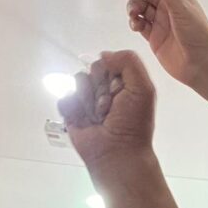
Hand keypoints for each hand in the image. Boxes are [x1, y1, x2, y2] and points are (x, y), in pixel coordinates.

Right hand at [59, 51, 155, 170]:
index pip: (108, 61)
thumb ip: (129, 62)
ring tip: (99, 117)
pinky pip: (64, 98)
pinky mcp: (71, 112)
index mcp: (122, 81)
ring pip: (77, 82)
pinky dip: (73, 109)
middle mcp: (103, 88)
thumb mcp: (143, 88)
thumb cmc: (133, 125)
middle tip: (110, 107)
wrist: (117, 152)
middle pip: (91, 69)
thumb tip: (104, 54)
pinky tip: (85, 121)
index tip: (119, 93)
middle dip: (100, 88)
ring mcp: (87, 100)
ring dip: (89, 100)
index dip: (112, 76)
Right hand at [119, 0, 207, 86]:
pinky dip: (134, 22)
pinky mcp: (154, 37)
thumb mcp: (180, 6)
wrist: (201, 65)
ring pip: (140, 6)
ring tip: (134, 14)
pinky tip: (135, 25)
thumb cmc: (197, 33)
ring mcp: (160, 22)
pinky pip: (139, 24)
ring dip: (133, 6)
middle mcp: (168, 6)